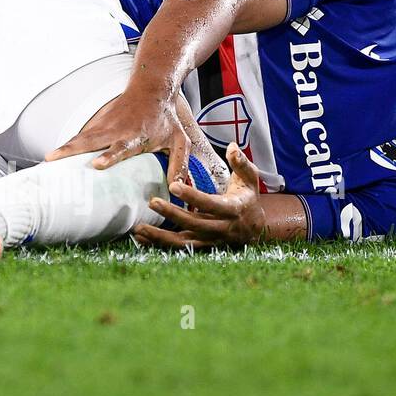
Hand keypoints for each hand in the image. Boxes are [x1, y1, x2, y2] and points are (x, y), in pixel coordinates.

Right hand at [46, 89, 192, 186]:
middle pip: (91, 140)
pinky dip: (66, 145)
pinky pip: (80, 136)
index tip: (96, 164)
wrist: (152, 88)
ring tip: (48, 160)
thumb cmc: (166, 118)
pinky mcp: (98, 123)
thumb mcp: (179, 140)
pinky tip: (54, 157)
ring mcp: (104, 125)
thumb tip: (177, 190)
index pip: (121, 147)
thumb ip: (179, 164)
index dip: (109, 156)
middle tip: (53, 160)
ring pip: (81, 137)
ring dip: (64, 148)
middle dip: (72, 150)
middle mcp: (117, 130)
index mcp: (136, 135)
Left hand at [132, 143, 266, 249]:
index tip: (173, 185)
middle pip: (193, 223)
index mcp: (232, 209)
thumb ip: (241, 162)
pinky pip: (179, 248)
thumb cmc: (248, 197)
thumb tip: (231, 146)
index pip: (210, 203)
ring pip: (183, 242)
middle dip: (172, 214)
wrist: (256, 228)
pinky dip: (159, 245)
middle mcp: (220, 228)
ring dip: (160, 237)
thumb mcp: (250, 178)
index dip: (192, 196)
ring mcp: (210, 240)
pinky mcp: (201, 247)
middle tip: (152, 202)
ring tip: (139, 229)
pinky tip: (141, 239)